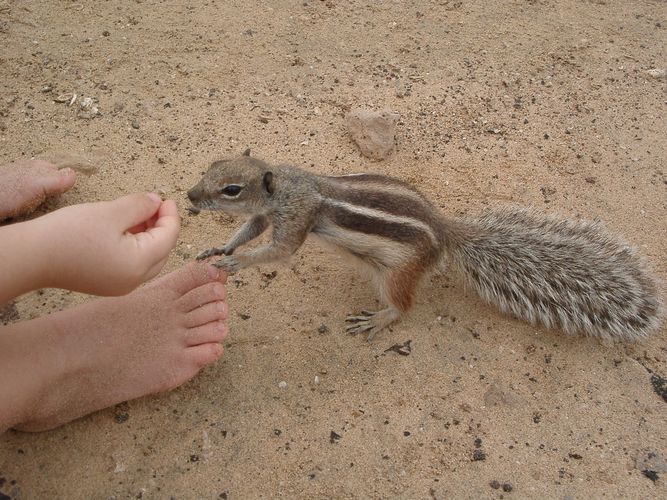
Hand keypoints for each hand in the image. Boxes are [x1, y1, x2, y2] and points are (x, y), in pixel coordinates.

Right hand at [36, 192, 179, 294]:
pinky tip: (126, 229)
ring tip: (139, 213)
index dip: (170, 216)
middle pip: (162, 251)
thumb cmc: (70, 234)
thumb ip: (140, 206)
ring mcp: (119, 285)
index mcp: (139, 265)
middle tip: (155, 205)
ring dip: (148, 236)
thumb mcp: (111, 212)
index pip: (168, 238)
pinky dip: (134, 246)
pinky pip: (131, 264)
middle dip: (162, 227)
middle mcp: (133, 281)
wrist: (32, 256)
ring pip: (147, 258)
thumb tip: (156, 202)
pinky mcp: (106, 283)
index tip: (166, 199)